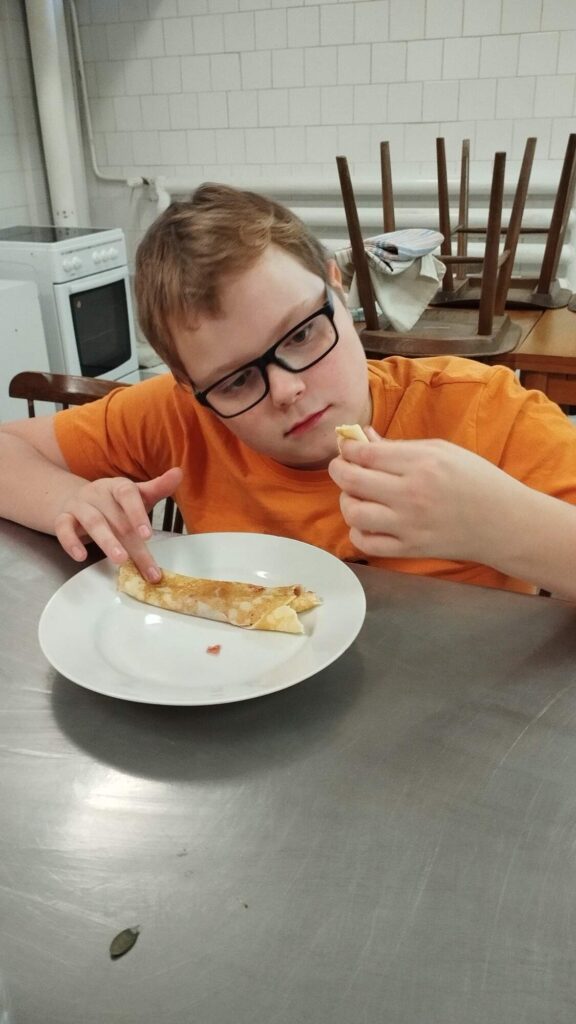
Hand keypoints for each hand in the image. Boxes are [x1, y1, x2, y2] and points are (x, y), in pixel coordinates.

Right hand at [54, 467, 182, 580]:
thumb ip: (157, 488)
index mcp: (118, 486)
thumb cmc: (114, 502)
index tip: (149, 535)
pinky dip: (71, 542)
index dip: (137, 514)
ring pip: (92, 523)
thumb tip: (179, 472)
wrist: (76, 499)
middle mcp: (97, 493)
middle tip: (147, 567)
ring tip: (120, 560)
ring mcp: (79, 505)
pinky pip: (64, 529)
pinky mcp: (63, 518)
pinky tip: (80, 556)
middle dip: (133, 545)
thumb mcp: (137, 495)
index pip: (128, 495)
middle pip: (116, 519)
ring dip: (107, 542)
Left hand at [328, 432, 525, 565]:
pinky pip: (366, 543)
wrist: (503, 522)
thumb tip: (361, 439)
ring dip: (346, 500)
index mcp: (421, 464)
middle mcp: (411, 495)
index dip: (346, 448)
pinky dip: (358, 530)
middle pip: (351, 481)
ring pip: (353, 512)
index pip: (365, 454)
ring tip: (356, 495)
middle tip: (341, 466)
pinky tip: (367, 521)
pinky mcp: (409, 549)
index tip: (345, 447)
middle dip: (337, 469)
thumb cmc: (476, 481)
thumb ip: (398, 446)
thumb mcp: (441, 450)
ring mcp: (408, 525)